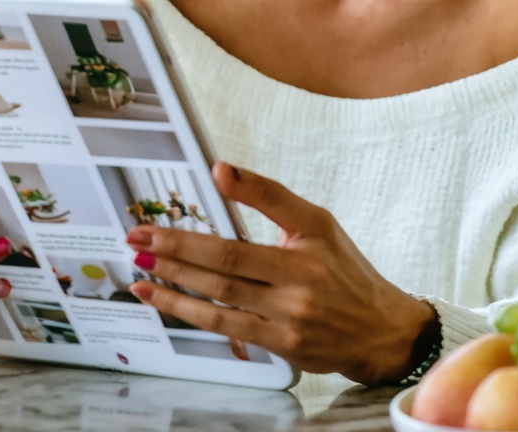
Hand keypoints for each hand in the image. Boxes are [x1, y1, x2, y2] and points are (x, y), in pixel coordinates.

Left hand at [125, 163, 437, 383]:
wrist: (379, 329)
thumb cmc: (345, 270)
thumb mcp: (316, 222)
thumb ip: (269, 196)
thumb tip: (221, 170)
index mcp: (306, 246)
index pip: (249, 230)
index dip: (207, 222)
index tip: (176, 204)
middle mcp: (296, 285)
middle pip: (224, 267)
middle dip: (175, 251)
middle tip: (138, 238)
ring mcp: (287, 320)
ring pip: (220, 300)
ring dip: (174, 285)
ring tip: (141, 269)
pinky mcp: (281, 347)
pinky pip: (227, 328)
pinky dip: (191, 313)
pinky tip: (164, 299)